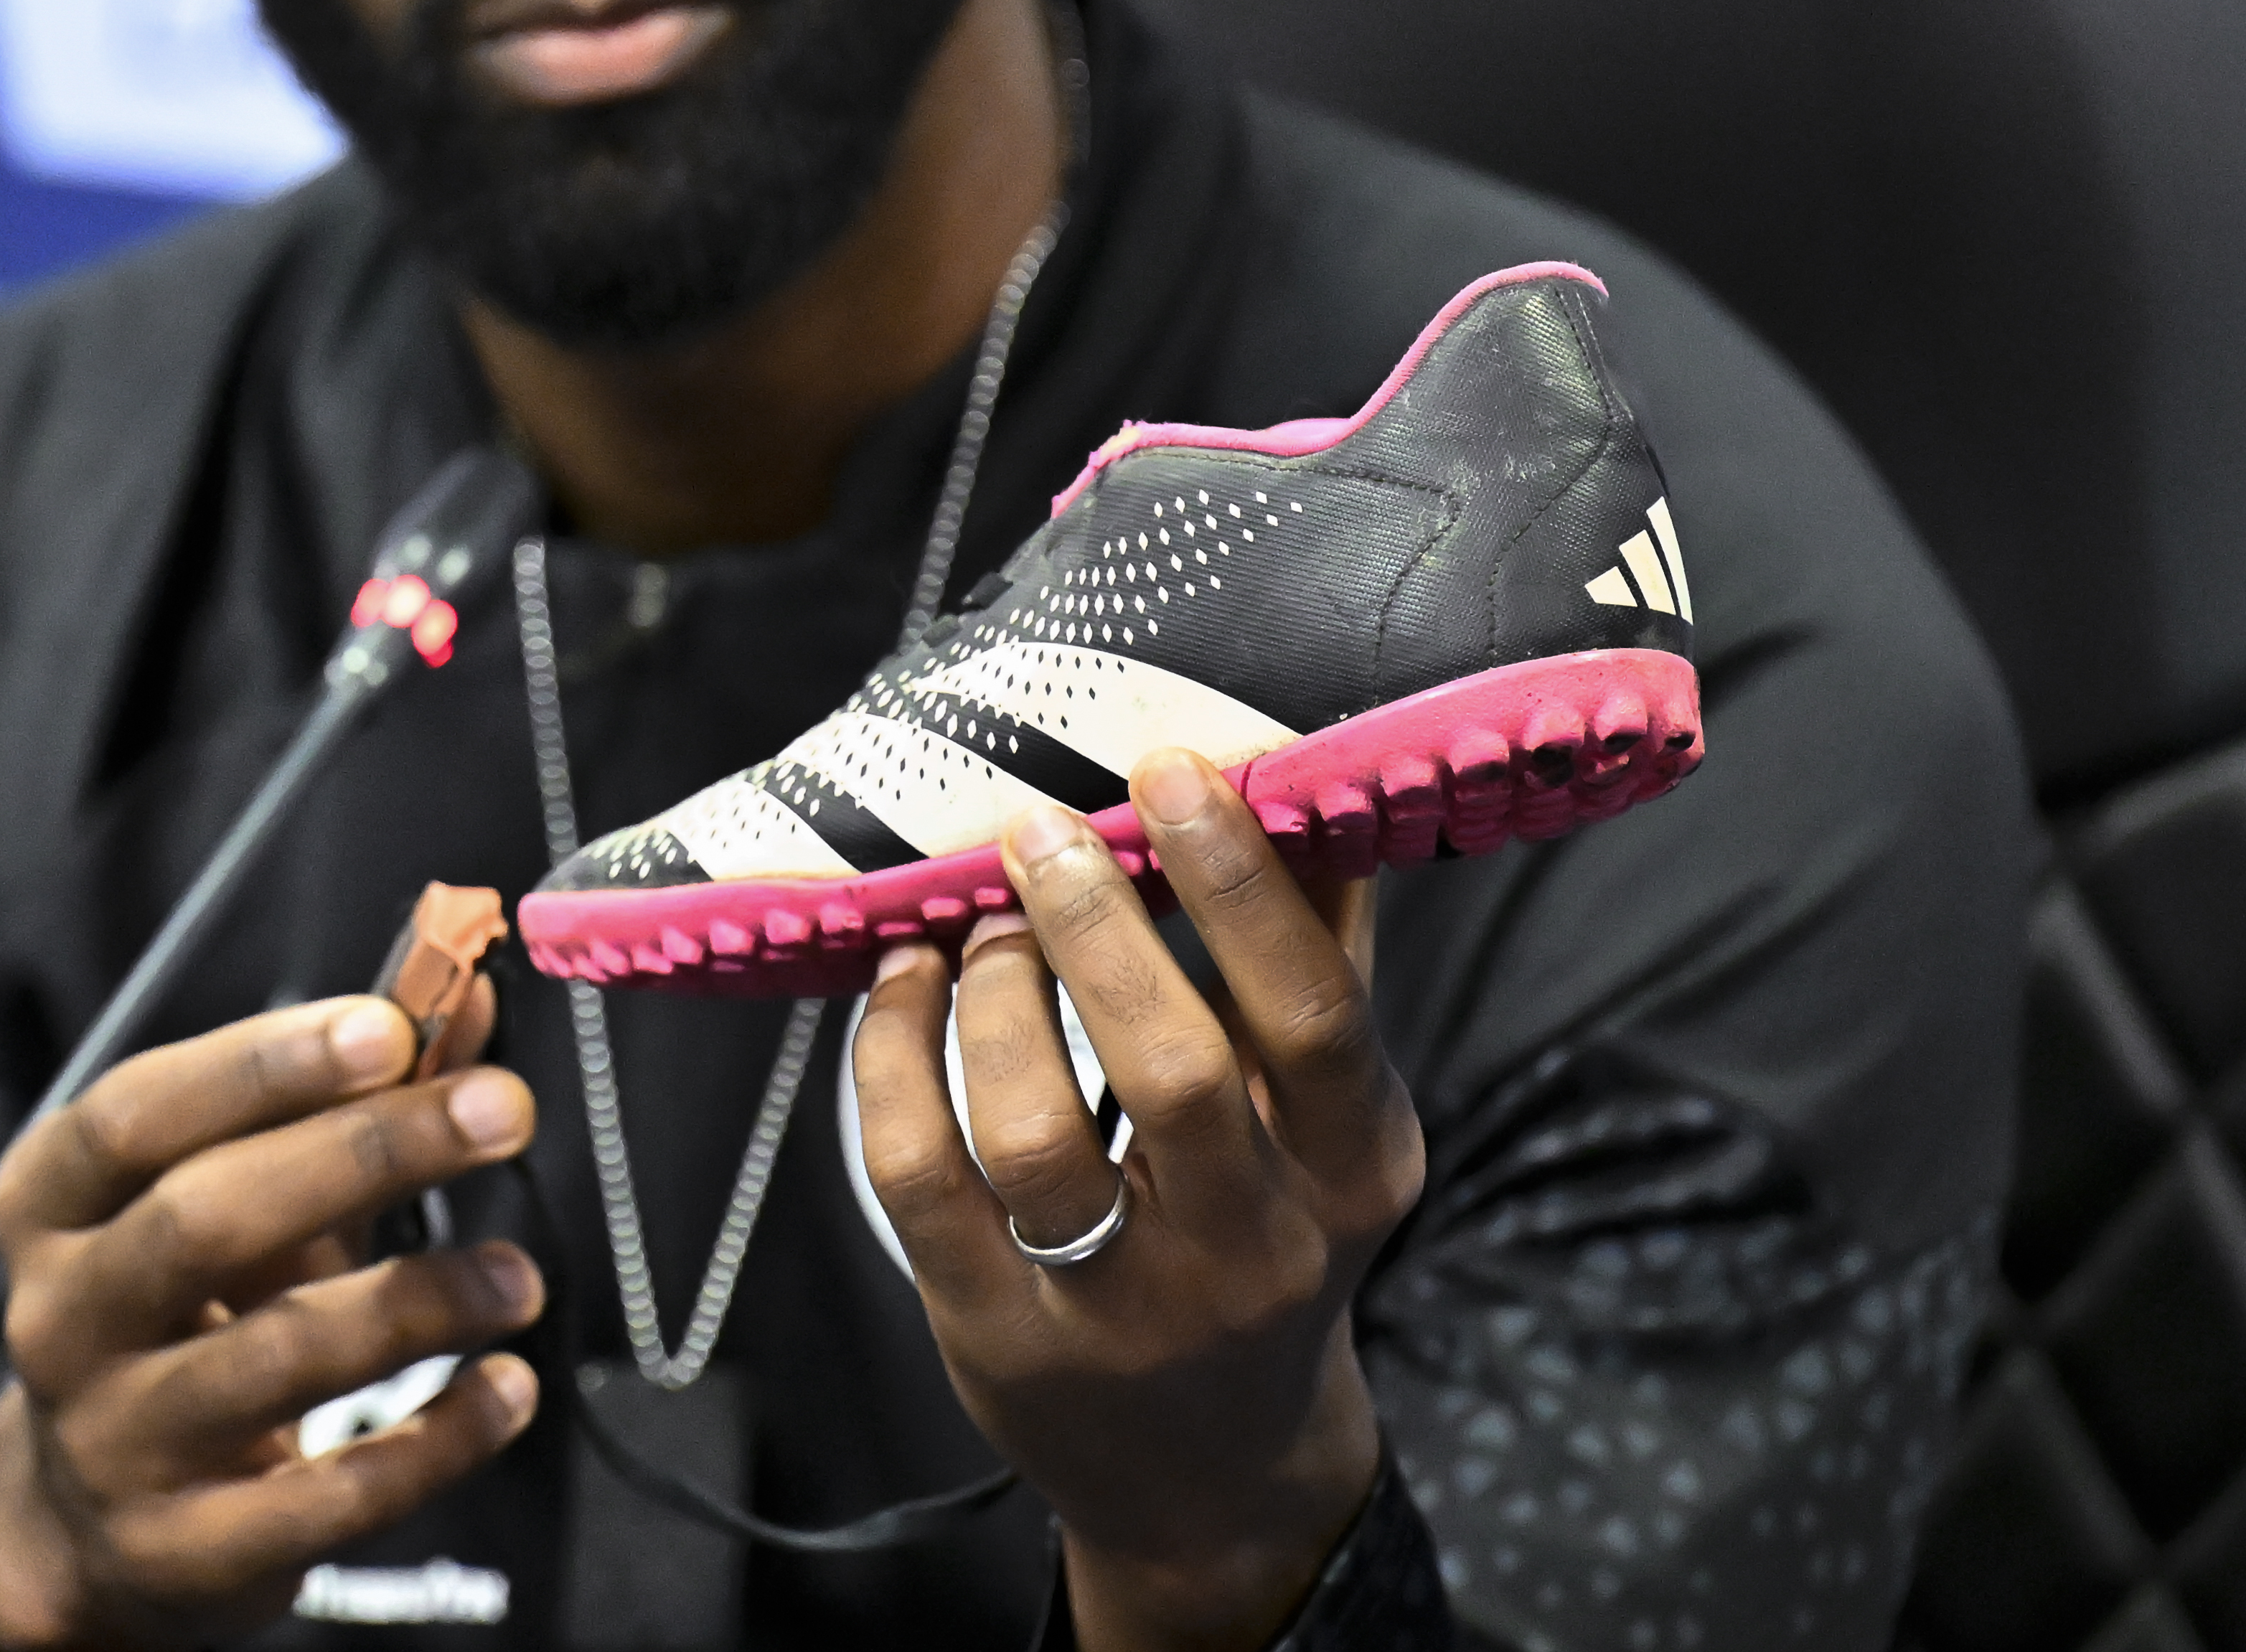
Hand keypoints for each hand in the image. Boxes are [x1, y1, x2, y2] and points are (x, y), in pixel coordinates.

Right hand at [0, 989, 545, 1647]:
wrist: (95, 1524)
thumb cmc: (189, 1309)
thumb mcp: (243, 1191)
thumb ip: (349, 1096)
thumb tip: (469, 994)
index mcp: (55, 1205)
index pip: (137, 1115)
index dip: (262, 1065)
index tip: (390, 1028)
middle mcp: (62, 1320)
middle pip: (203, 1222)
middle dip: (363, 1154)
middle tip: (500, 1110)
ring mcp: (115, 1443)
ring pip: (274, 1357)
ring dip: (419, 1303)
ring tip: (518, 1276)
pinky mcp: (185, 1550)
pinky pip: (327, 1498)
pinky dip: (435, 1440)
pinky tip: (507, 1388)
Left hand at [852, 749, 1425, 1651]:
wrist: (1213, 1472)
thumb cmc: (1270, 1243)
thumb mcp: (1330, 1127)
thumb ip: (1323, 961)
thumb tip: (1299, 781)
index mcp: (1350, 1176)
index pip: (1313, 1017)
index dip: (1239, 885)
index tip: (1169, 774)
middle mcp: (1248, 1255)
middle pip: (1176, 1070)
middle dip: (1097, 928)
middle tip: (1043, 830)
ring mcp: (1116, 1312)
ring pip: (1034, 1130)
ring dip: (994, 995)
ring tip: (981, 922)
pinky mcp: (996, 1336)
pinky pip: (921, 1176)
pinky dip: (894, 1061)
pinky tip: (904, 987)